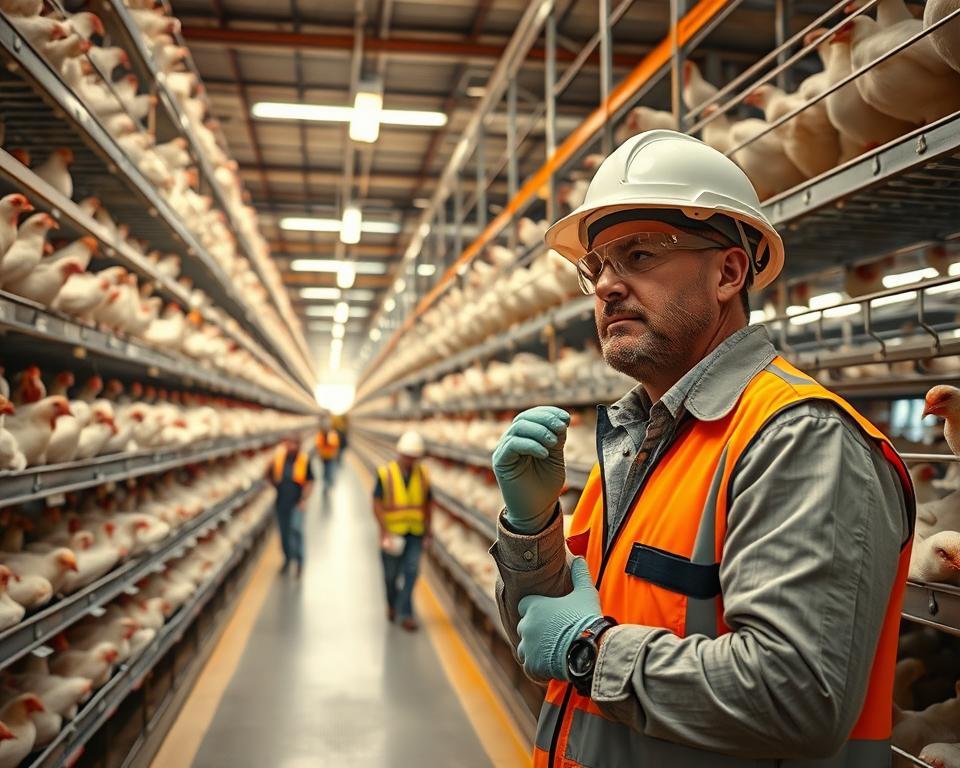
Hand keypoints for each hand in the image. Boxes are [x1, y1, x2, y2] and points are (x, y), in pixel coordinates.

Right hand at [492, 406, 569, 533]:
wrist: (537, 512)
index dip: (548, 412)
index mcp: (524, 439)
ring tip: (554, 442)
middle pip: (523, 419)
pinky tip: (545, 453)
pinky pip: (512, 445)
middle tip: (561, 427)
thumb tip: (562, 418)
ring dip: (539, 431)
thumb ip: (556, 439)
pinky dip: (530, 445)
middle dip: (545, 419)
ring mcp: (504, 451)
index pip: (531, 416)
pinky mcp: (500, 462)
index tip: (566, 418)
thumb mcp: (555, 458)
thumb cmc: (546, 487)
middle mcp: (511, 442)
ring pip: (517, 428)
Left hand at [517, 558, 601, 680]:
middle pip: (525, 627)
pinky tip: (552, 664)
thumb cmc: (587, 619)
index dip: (535, 610)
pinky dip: (539, 667)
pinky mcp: (531, 665)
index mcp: (534, 607)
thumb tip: (578, 557)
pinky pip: (530, 666)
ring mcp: (527, 646)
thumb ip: (580, 574)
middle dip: (535, 630)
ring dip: (535, 649)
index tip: (548, 615)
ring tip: (553, 651)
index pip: (525, 605)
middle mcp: (526, 625)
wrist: (590, 649)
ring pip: (525, 648)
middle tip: (554, 635)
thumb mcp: (586, 592)